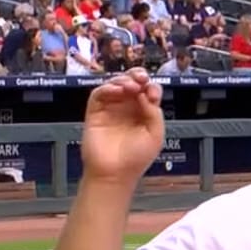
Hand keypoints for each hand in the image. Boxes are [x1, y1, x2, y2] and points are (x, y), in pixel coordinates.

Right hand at [80, 67, 164, 183]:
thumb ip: (154, 112)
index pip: (148, 90)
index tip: (152, 91)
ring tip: (130, 86)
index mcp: (144, 112)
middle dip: (136, 75)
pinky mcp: (95, 113)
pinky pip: (99, 94)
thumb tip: (147, 94)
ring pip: (115, 85)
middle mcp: (127, 108)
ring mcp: (111, 109)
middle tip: (140, 78)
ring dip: (123, 80)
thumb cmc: (136, 158)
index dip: (151, 86)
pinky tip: (116, 91)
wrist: (115, 174)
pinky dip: (107, 88)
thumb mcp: (156, 134)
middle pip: (131, 82)